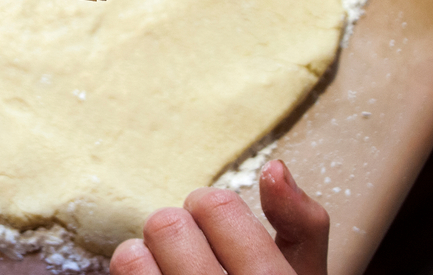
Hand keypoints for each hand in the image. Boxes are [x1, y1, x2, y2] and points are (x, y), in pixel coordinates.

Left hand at [110, 160, 328, 274]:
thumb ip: (301, 225)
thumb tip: (274, 168)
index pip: (216, 207)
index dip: (209, 207)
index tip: (214, 222)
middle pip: (167, 226)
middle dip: (176, 230)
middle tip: (190, 251)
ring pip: (131, 257)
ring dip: (144, 257)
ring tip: (167, 272)